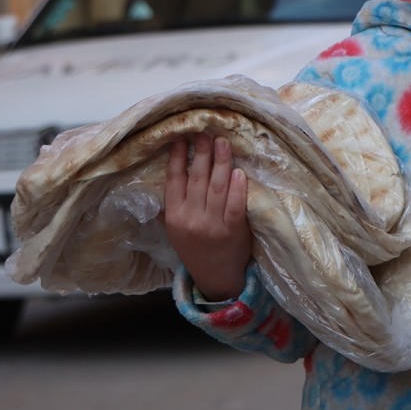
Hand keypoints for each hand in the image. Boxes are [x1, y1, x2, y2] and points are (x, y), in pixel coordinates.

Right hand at [162, 135, 250, 300]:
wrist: (215, 276)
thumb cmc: (195, 247)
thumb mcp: (175, 229)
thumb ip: (172, 204)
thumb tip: (172, 169)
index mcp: (174, 216)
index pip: (174, 180)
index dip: (178, 157)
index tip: (181, 138)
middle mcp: (191, 219)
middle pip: (196, 179)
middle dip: (201, 153)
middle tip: (205, 133)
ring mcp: (213, 225)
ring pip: (217, 187)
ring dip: (220, 162)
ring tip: (223, 142)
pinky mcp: (234, 230)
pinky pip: (235, 205)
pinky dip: (237, 187)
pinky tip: (238, 171)